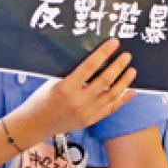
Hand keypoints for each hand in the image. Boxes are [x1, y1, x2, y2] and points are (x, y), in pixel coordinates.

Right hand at [14, 38, 135, 139]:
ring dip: (124, 81)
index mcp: (65, 88)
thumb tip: (93, 58)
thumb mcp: (52, 82)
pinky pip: (111, 108)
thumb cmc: (41, 99)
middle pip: (105, 80)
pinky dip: (123, 98)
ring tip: (132, 70)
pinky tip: (131, 90)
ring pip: (112, 95)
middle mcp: (78, 101)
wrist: (35, 125)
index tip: (114, 43)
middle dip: (118, 66)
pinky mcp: (91, 120)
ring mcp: (86, 113)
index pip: (89, 66)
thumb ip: (72, 73)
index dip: (103, 53)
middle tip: (126, 55)